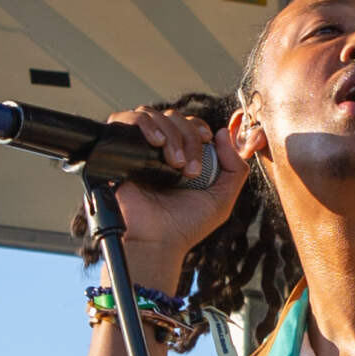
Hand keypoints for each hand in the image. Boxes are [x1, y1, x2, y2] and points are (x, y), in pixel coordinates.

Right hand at [102, 106, 250, 280]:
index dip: (198, 127)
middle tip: (190, 169)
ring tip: (174, 164)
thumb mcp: (222, 199)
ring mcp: (138, 150)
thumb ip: (235, 168)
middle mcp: (158, 151)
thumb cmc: (185, 226)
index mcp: (181, 156)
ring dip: (170, 134)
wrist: (156, 241)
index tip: (206, 141)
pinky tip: (156, 144)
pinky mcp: (119, 151)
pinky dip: (144, 124)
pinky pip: (125, 119)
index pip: (189, 123)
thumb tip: (223, 132)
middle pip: (173, 117)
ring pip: (152, 115)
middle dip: (188, 136)